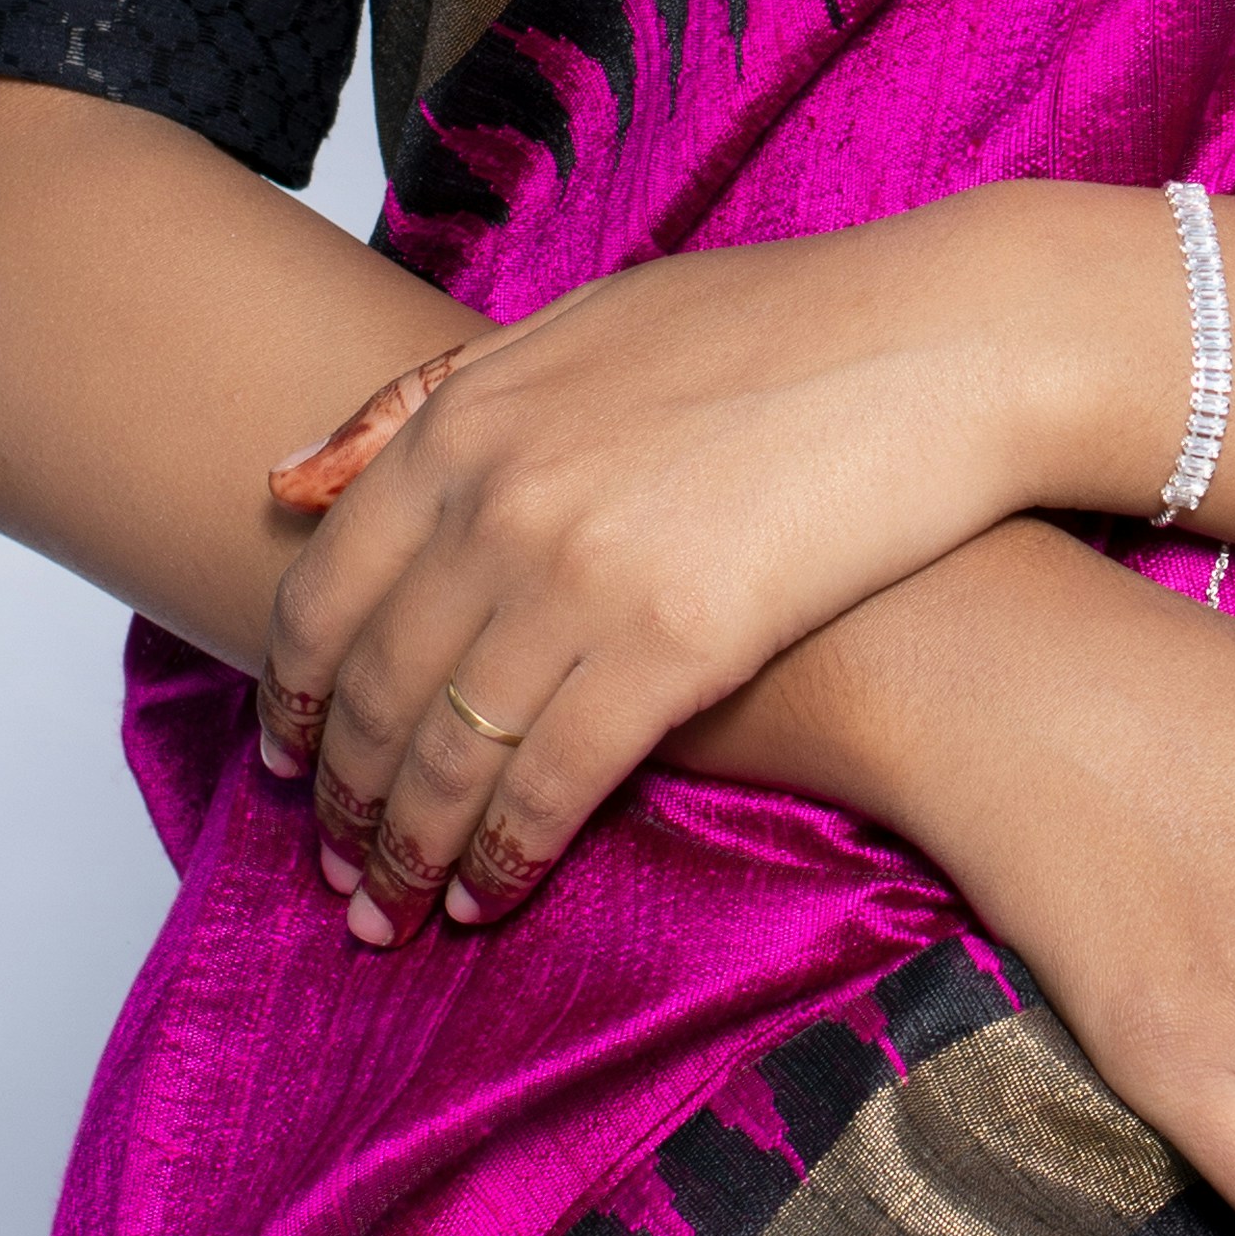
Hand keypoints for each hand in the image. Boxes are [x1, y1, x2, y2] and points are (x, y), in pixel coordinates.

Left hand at [261, 185, 1234, 943]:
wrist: (946, 343)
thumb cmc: (783, 325)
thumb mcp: (580, 325)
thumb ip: (428, 401)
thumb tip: (288, 481)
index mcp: (465, 418)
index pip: (322, 591)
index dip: (294, 696)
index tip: (289, 761)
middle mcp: (497, 495)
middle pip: (374, 687)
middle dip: (341, 798)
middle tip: (332, 864)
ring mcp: (579, 570)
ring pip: (446, 751)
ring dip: (406, 848)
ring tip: (391, 910)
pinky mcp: (673, 642)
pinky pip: (550, 781)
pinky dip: (507, 851)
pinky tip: (491, 892)